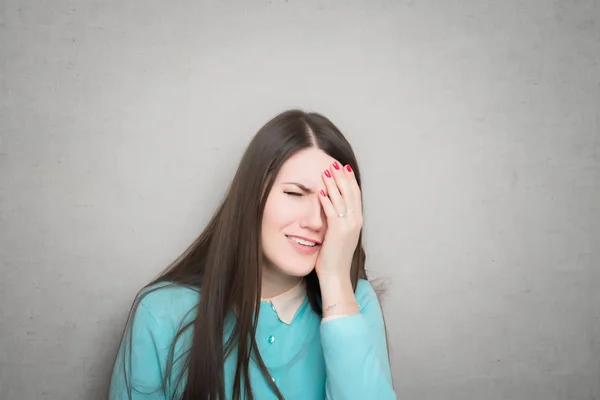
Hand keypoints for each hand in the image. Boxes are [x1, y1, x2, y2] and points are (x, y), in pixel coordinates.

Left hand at [315, 161, 362, 280]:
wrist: (336, 275)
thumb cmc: (334, 258)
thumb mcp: (340, 235)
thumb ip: (338, 222)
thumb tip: (332, 210)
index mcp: (357, 221)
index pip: (355, 195)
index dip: (349, 180)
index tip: (343, 168)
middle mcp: (355, 221)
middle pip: (350, 193)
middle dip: (342, 177)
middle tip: (335, 163)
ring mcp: (348, 226)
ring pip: (341, 199)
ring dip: (333, 183)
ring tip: (327, 170)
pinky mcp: (337, 231)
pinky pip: (332, 211)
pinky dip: (326, 200)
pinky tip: (320, 190)